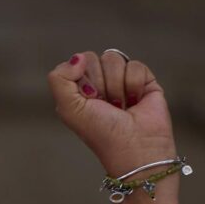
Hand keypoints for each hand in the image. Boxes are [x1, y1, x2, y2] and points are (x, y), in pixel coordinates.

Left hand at [49, 49, 178, 178]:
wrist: (135, 146)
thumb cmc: (100, 131)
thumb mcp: (68, 107)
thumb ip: (59, 78)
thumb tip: (78, 57)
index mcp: (77, 87)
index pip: (75, 62)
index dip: (80, 78)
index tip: (87, 99)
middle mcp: (98, 82)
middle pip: (94, 58)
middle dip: (98, 82)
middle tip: (104, 104)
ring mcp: (121, 80)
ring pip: (114, 59)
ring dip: (116, 85)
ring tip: (120, 105)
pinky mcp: (145, 80)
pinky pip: (135, 65)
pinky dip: (134, 84)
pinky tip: (135, 101)